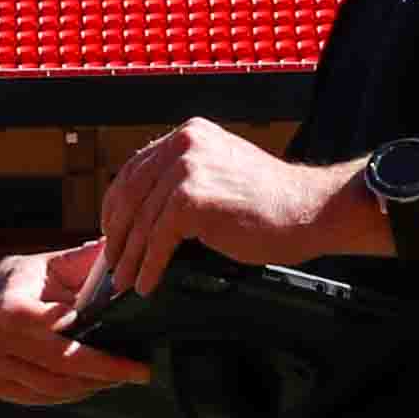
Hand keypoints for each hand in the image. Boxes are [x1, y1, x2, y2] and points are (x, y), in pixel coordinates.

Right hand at [0, 241, 143, 405]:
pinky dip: (74, 393)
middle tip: (140, 370)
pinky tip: (95, 383)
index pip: (23, 316)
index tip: (79, 318)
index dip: (50, 320)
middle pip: (55, 361)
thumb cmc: (31, 280)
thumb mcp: (54, 264)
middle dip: (103, 368)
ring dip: (94, 384)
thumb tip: (117, 251)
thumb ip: (85, 261)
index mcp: (5, 301)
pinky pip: (44, 397)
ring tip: (122, 376)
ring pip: (54, 386)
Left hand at [90, 117, 356, 293]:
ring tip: (126, 282)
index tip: (111, 232)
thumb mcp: (218, 174)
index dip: (115, 205)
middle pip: (130, 195)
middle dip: (117, 235)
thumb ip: (183, 180)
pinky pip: (158, 239)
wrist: (307, 209)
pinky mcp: (192, 198)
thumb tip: (143, 215)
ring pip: (142, 221)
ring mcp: (187, 168)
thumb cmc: (269, 202)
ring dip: (131, 258)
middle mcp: (184, 144)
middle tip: (112, 265)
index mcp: (188, 134)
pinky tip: (147, 283)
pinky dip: (149, 266)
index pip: (134, 170)